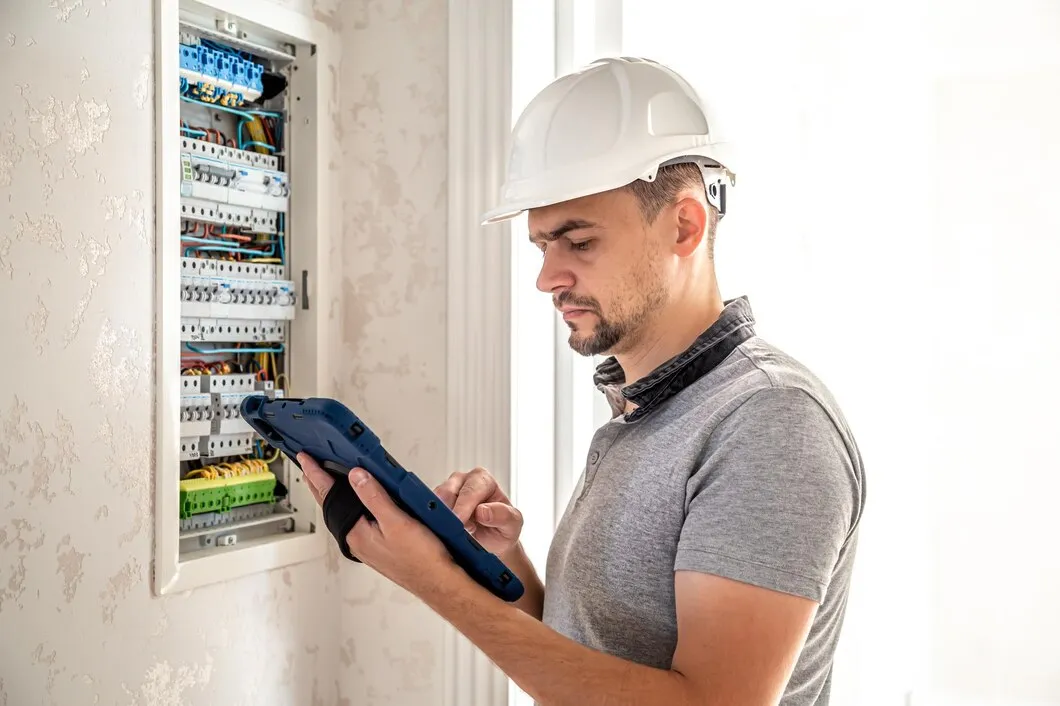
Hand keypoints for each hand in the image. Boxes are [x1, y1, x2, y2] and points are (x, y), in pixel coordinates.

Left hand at [296, 452, 454, 594]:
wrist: (438, 582)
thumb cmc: (422, 559)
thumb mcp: (397, 521)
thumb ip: (374, 497)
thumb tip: (356, 476)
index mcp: (356, 533)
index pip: (329, 497)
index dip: (316, 475)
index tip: (306, 460)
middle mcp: (357, 541)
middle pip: (332, 506)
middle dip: (319, 485)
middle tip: (310, 466)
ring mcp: (366, 545)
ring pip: (343, 514)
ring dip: (334, 496)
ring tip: (326, 481)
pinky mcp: (378, 547)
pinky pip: (356, 521)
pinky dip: (350, 506)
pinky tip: (357, 503)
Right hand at [435, 467, 522, 555]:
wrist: (492, 543)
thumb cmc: (502, 529)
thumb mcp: (513, 524)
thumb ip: (503, 515)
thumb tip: (483, 511)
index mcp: (483, 480)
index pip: (471, 489)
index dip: (464, 506)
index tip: (459, 521)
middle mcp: (463, 481)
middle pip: (448, 490)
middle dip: (448, 510)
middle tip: (449, 529)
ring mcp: (447, 492)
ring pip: (435, 499)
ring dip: (438, 517)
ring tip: (447, 533)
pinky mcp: (435, 505)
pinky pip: (427, 509)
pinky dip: (431, 521)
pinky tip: (437, 532)